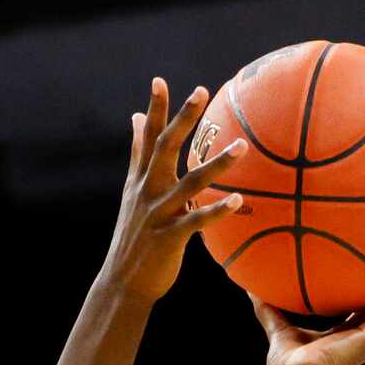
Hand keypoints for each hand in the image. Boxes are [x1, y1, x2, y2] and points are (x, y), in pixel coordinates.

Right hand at [100, 77, 244, 306]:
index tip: (160, 81)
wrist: (123, 283)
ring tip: (241, 147)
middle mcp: (147, 192)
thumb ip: (138, 154)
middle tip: (201, 91)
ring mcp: (158, 215)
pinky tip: (239, 201)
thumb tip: (136, 117)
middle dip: (182, 120)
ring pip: (189, 183)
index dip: (154, 109)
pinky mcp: (169, 239)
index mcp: (140, 180)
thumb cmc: (133, 236)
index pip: (147, 138)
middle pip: (165, 149)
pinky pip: (197, 221)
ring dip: (216, 165)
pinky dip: (217, 211)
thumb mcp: (131, 192)